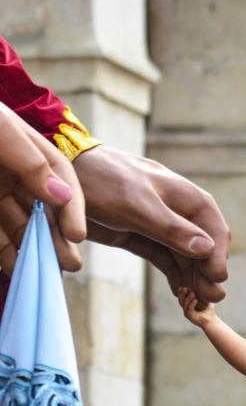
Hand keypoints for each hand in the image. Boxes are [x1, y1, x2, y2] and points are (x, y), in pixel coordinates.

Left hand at [0, 103, 84, 274]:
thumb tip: (63, 196)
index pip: (59, 178)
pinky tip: (14, 268)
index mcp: (25, 149)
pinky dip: (3, 253)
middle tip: (70, 264)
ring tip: (42, 273)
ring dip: (31, 249)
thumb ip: (31, 163)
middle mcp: (12, 172)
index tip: (77, 235)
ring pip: (17, 226)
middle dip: (55, 236)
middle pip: (41, 208)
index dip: (71, 207)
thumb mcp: (0, 132)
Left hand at [74, 145, 229, 302]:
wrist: (66, 176)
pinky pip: (165, 259)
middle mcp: (177, 212)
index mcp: (185, 197)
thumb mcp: (138, 206)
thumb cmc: (105, 181)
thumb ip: (172, 229)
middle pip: (203, 247)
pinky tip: (180, 294)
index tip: (216, 280)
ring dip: (192, 279)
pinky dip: (174, 276)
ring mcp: (159, 225)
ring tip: (194, 305)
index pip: (215, 229)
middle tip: (206, 301)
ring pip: (185, 257)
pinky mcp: (139, 236)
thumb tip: (207, 249)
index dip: (219, 256)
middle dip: (207, 273)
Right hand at [178, 287, 215, 326]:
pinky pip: (189, 309)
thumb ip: (202, 294)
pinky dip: (192, 304)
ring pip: (184, 305)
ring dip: (188, 298)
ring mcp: (187, 313)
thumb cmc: (208, 310)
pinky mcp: (190, 317)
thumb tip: (203, 284)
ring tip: (192, 293)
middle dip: (182, 294)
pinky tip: (195, 300)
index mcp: (188, 304)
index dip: (180, 293)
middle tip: (185, 288)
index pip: (182, 298)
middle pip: (181, 301)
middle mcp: (186, 309)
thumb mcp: (204, 300)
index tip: (182, 287)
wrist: (211, 320)